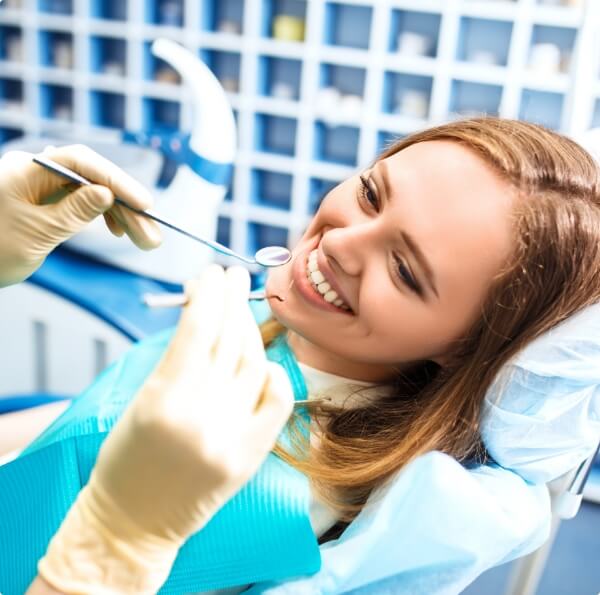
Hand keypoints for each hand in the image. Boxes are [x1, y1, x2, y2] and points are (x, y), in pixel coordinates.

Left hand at [0, 145, 160, 286]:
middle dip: (126, 208)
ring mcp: (43, 188)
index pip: (81, 163)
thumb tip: (107, 193)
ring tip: (146, 241)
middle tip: (153, 235)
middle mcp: (37, 173)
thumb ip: (73, 212)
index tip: (144, 203)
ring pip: (93, 195)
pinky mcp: (47, 203)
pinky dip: (104, 218)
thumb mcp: (36, 234)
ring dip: (122, 217)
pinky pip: (83, 205)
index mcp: (27, 170)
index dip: (117, 181)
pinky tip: (120, 231)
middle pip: (92, 181)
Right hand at [36, 266, 293, 593]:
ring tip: (241, 308)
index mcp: (164, 399)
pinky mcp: (251, 455)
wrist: (135, 521)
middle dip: (231, 300)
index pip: (198, 330)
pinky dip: (274, 374)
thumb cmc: (126, 458)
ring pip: (253, 363)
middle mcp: (202, 415)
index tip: (212, 273)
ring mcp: (232, 436)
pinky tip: (264, 360)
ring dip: (249, 330)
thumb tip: (207, 313)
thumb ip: (178, 358)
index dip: (207, 295)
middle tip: (232, 275)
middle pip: (228, 340)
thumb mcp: (141, 399)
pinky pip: (277, 402)